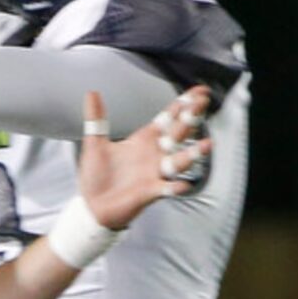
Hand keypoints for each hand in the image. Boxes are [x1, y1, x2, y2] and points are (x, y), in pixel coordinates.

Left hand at [78, 86, 212, 230]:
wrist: (92, 206)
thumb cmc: (97, 177)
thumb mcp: (95, 144)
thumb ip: (96, 118)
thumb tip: (92, 93)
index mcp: (144, 140)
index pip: (168, 118)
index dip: (183, 104)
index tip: (199, 92)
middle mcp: (154, 155)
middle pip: (178, 134)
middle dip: (190, 119)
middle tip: (202, 104)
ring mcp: (155, 174)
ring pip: (178, 161)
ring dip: (192, 154)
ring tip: (205, 145)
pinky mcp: (150, 192)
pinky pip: (166, 189)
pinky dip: (174, 187)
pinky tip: (182, 184)